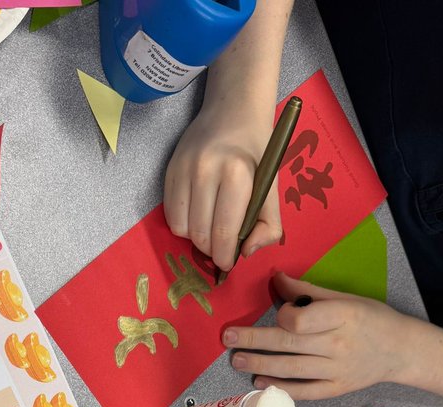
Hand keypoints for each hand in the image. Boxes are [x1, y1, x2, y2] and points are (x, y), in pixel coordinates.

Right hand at [164, 103, 281, 271]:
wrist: (233, 108)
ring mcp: (184, 169)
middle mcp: (206, 170)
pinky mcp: (170, 169)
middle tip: (221, 244)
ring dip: (195, 237)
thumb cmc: (257, 150)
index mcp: (237, 174)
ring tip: (209, 227)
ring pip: (181, 229)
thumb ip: (268, 224)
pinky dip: (183, 223)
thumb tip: (246, 252)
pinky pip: (170, 214)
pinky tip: (197, 213)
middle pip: (200, 235)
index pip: (224, 232)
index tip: (227, 262)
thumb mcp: (273, 186)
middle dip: (211, 249)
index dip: (225, 256)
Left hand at [222, 272, 416, 398]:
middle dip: (254, 341)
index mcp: (342, 316)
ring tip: (237, 360)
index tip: (279, 314)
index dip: (283, 317)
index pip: (301, 321)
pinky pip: (303, 391)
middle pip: (288, 344)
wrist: (401, 350)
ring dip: (260, 365)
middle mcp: (338, 345)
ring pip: (291, 370)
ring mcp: (336, 370)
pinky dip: (280, 389)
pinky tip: (260, 383)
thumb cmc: (371, 318)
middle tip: (228, 339)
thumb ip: (308, 291)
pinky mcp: (335, 389)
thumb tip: (276, 279)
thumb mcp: (345, 297)